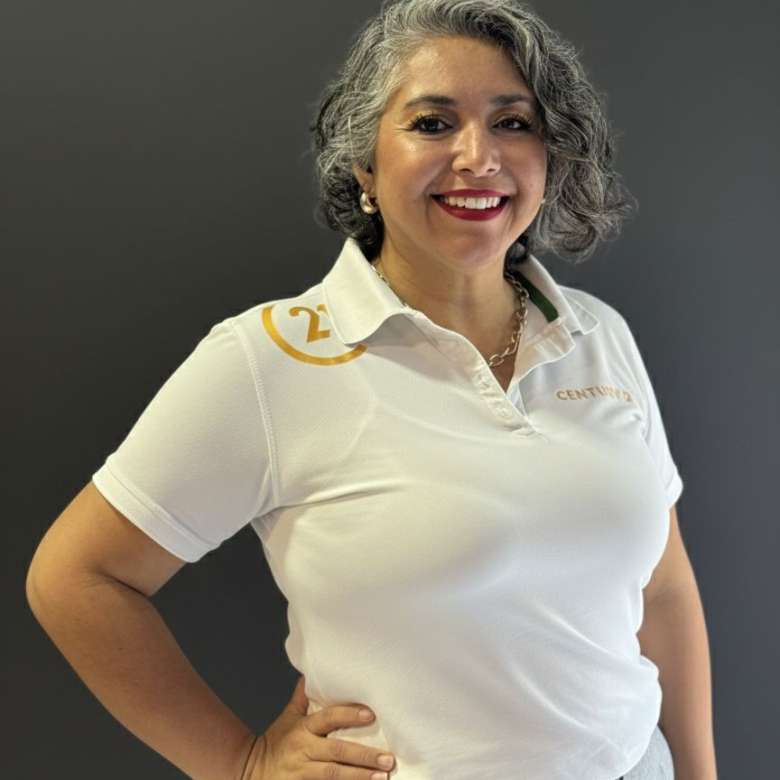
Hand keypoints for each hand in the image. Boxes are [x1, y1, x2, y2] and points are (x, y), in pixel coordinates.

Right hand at [243, 675, 395, 778]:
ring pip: (333, 774)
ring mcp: (301, 772)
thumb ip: (303, 698)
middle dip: (363, 755)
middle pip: (336, 751)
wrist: (248, 771)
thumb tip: (312, 673)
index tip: (371, 715)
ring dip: (359, 777)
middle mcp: (303, 749)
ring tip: (382, 776)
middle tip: (388, 758)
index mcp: (302, 729)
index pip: (328, 717)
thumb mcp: (288, 718)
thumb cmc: (276, 742)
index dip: (349, 715)